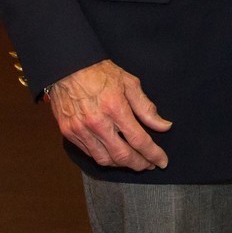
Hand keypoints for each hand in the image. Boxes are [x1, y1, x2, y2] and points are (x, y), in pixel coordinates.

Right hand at [46, 59, 171, 169]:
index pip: (139, 140)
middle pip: (122, 155)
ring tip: (133, 161)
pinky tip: (113, 154)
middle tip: (149, 164)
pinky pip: (89, 153)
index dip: (153, 154)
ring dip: (121, 164)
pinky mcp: (69, 133)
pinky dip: (104, 157)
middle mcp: (97, 123)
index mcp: (115, 108)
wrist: (68, 68)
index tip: (162, 161)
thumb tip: (164, 126)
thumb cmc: (100, 73)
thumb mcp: (129, 84)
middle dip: (139, 164)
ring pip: (104, 159)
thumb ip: (146, 108)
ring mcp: (80, 130)